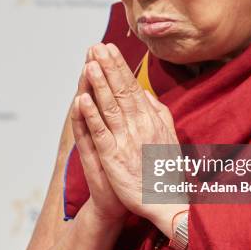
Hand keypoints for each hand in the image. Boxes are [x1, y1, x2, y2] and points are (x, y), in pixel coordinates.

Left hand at [78, 42, 187, 236]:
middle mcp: (139, 126)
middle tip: (97, 46)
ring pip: (110, 106)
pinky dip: (91, 115)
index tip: (110, 50)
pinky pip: (101, 132)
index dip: (120, 68)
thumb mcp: (168, 136)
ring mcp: (126, 140)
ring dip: (99, 84)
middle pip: (122, 91)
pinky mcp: (114, 157)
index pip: (133, 88)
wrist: (167, 202)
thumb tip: (146, 93)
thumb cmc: (166, 171)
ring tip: (89, 64)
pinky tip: (82, 99)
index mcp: (151, 120)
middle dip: (108, 67)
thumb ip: (158, 113)